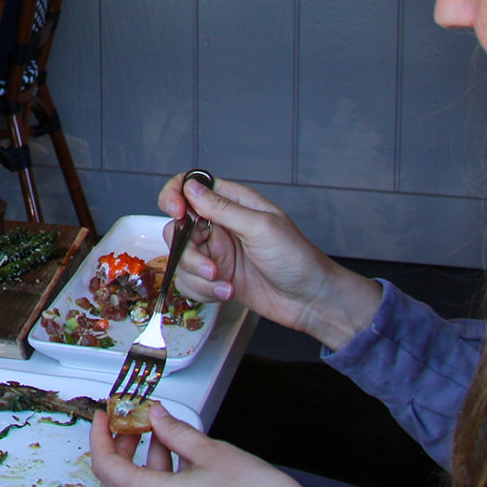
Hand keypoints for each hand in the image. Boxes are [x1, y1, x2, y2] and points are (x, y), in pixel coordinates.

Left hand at [89, 405, 371, 486]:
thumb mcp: (213, 452)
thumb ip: (176, 432)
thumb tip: (156, 416)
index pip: (105, 465)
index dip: (101, 435)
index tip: (104, 417)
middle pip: (115, 483)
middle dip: (120, 448)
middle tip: (130, 424)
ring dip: (142, 463)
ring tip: (159, 434)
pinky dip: (159, 480)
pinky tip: (178, 458)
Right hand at [158, 173, 379, 349]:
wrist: (310, 300)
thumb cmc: (297, 259)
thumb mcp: (261, 228)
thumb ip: (223, 208)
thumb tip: (191, 188)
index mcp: (233, 203)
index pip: (190, 187)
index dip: (175, 195)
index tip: (177, 212)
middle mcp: (220, 225)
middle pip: (178, 228)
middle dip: (188, 252)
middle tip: (211, 267)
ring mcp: (216, 252)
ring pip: (181, 258)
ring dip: (198, 276)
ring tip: (224, 284)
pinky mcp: (215, 277)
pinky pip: (189, 282)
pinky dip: (202, 291)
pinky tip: (227, 293)